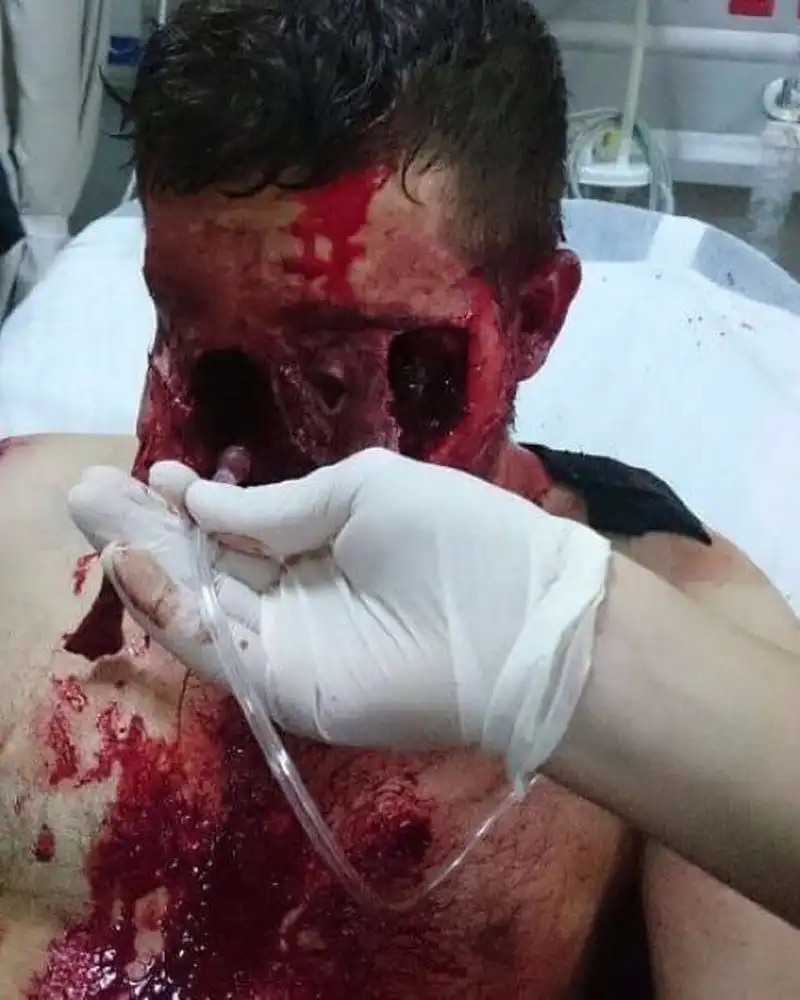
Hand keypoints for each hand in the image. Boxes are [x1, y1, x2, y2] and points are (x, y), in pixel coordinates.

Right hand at [68, 449, 610, 777]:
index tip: (151, 469)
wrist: (517, 622)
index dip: (191, 499)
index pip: (239, 523)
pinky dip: (173, 610)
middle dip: (147, 526)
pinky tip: (134, 564)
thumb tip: (202, 499)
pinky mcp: (287, 688)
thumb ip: (278, 507)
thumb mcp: (363, 490)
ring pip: (201, 602)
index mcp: (323, 539)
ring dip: (143, 562)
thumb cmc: (454, 537)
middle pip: (208, 562)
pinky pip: (219, 648)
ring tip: (92, 513)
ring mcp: (290, 643)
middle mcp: (300, 591)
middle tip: (86, 490)